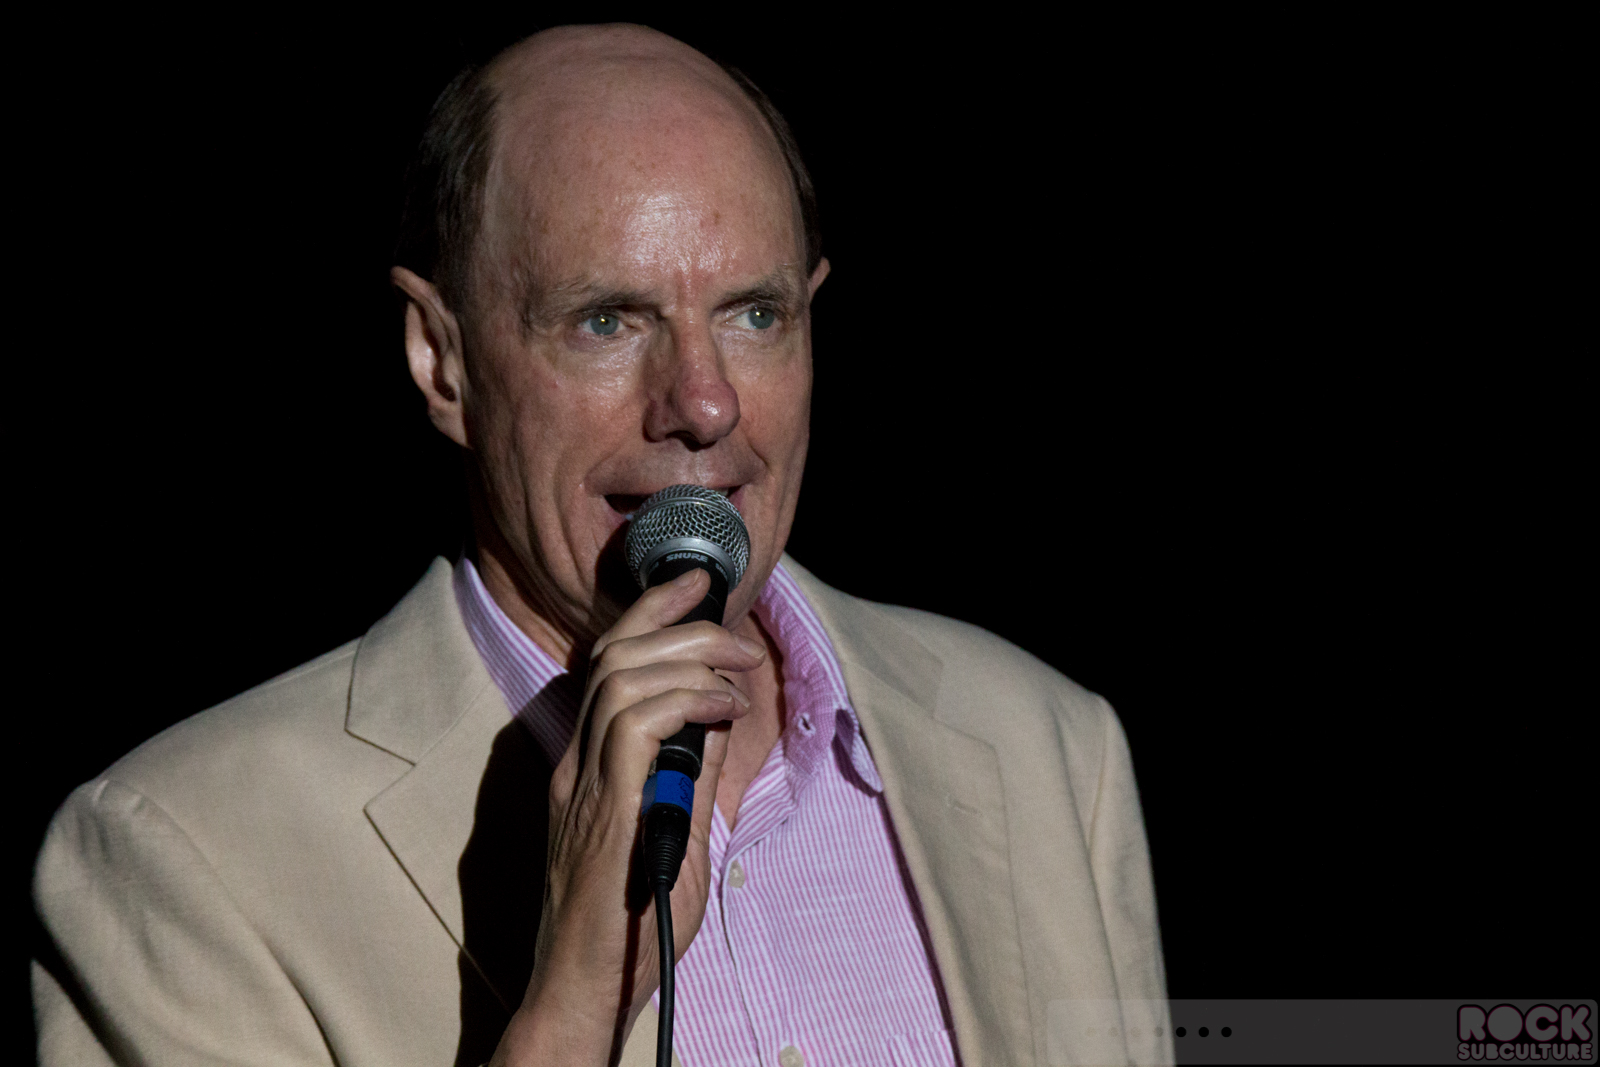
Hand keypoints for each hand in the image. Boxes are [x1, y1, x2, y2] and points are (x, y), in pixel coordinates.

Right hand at [489, 568, 762, 1065]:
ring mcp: (582, 784)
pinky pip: (635, 724)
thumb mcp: (675, 831)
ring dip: (690, 659)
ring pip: (622, 677)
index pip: (609, 662)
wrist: (587, 990)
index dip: (651, 611)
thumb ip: (690, 773)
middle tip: (737, 634)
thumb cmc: (631, 922)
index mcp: (588, 764)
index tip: (697, 584)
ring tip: (738, 673)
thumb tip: (720, 719)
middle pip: (613, 654)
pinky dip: (686, 701)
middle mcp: (576, 763)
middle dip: (679, 623)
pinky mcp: (601, 809)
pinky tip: (724, 712)